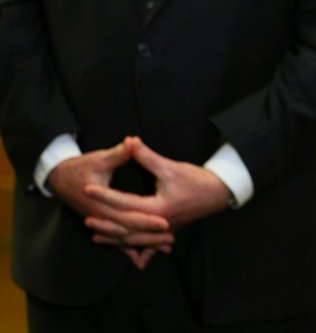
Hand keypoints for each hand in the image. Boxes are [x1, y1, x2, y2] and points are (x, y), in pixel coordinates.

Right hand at [46, 140, 172, 268]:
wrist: (58, 177)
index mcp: (100, 205)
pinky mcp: (100, 222)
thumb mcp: (100, 159)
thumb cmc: (80, 167)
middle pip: (128, 232)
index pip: (127, 216)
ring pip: (123, 239)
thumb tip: (132, 142)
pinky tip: (144, 257)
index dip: (146, 220)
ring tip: (167, 247)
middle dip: (150, 237)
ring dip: (144, 244)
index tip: (165, 223)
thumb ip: (119, 154)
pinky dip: (130, 247)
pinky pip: (116, 238)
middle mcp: (99, 217)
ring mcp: (99, 222)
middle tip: (171, 239)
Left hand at [83, 136, 229, 245]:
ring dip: (114, 238)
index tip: (88, 189)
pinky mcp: (169, 231)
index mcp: (158, 208)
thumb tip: (131, 141)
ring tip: (96, 235)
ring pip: (135, 239)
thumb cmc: (196, 179)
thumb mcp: (170, 167)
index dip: (105, 195)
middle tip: (86, 218)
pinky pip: (150, 246)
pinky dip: (139, 251)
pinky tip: (133, 260)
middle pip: (126, 227)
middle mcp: (159, 223)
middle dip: (105, 222)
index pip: (124, 203)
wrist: (219, 191)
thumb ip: (147, 157)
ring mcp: (165, 231)